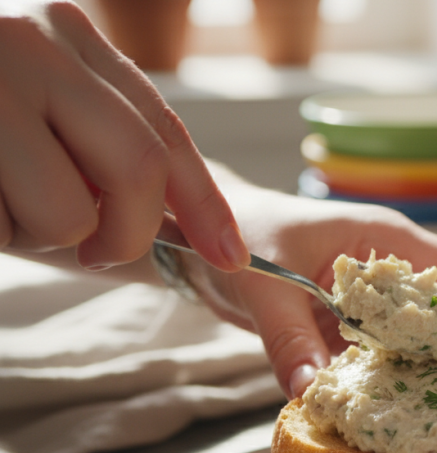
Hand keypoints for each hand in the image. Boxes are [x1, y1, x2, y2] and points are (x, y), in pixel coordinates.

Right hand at [0, 1, 248, 270]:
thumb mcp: (25, 90)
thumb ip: (87, 131)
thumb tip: (168, 216)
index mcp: (64, 33)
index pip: (162, 127)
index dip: (204, 201)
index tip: (232, 256)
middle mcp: (29, 44)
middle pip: (136, 169)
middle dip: (127, 233)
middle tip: (94, 250)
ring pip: (63, 211)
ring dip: (34, 236)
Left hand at [184, 182, 436, 398]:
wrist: (201, 234)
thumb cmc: (239, 236)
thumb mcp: (264, 286)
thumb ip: (289, 339)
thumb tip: (311, 391)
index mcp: (383, 239)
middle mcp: (388, 267)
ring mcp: (372, 297)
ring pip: (422, 334)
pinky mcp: (352, 322)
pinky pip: (386, 353)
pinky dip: (399, 377)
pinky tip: (410, 405)